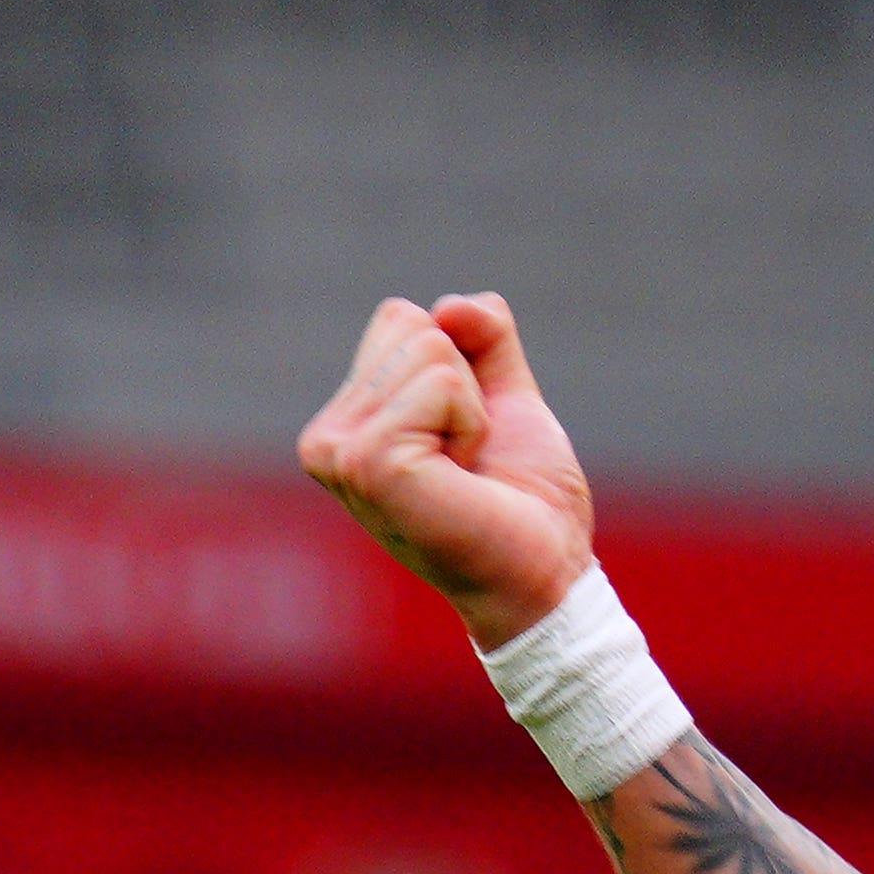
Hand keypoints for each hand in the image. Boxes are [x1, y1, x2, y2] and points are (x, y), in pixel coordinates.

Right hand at [297, 293, 593, 648]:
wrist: (547, 567)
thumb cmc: (524, 495)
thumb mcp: (506, 397)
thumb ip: (483, 338)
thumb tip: (452, 305)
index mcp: (348, 419)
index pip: (402, 319)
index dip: (463, 368)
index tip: (467, 437)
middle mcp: (327, 436)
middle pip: (411, 325)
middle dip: (468, 384)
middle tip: (471, 457)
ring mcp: (336, 450)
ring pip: (428, 347)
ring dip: (472, 407)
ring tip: (466, 469)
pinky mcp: (365, 462)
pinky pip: (441, 383)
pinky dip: (473, 422)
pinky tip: (462, 476)